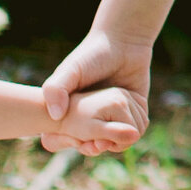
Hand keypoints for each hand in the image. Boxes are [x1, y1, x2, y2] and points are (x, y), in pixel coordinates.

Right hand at [39, 29, 152, 153]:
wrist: (124, 41)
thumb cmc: (92, 54)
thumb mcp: (71, 69)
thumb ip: (56, 89)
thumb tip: (56, 115)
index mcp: (69, 112)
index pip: (59, 139)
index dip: (66, 142)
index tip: (76, 139)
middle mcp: (90, 118)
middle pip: (88, 146)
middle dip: (93, 147)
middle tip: (97, 143)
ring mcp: (113, 117)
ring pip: (112, 143)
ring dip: (114, 143)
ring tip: (114, 133)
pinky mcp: (134, 113)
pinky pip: (134, 132)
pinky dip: (132, 131)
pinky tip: (128, 126)